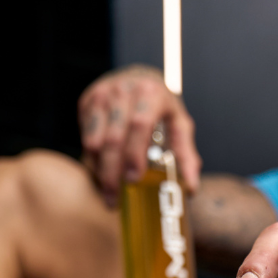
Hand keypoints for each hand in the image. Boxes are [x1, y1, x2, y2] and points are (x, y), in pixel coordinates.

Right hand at [77, 65, 201, 204]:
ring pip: (95, 141)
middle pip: (114, 138)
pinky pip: (86, 138)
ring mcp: (102, 95)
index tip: (134, 179)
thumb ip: (186, 154)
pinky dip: (93, 160)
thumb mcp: (179, 124)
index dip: (134, 154)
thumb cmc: (161, 106)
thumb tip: (191, 188)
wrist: (137, 76)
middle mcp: (123, 90)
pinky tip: (103, 174)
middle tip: (115, 200)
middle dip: (113, 173)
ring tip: (109, 194)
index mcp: (150, 94)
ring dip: (100, 171)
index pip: (139, 124)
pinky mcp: (87, 102)